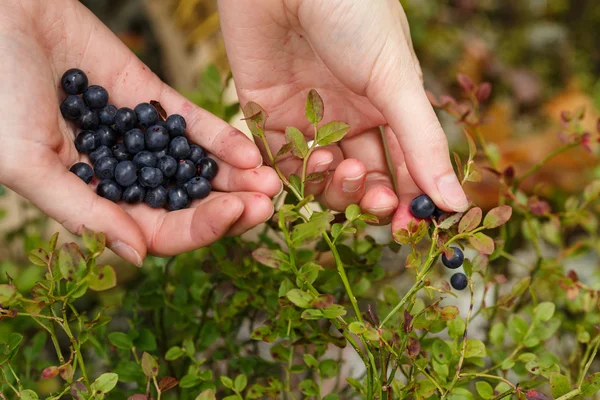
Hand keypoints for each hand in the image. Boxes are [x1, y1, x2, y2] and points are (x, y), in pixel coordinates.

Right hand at [0, 0, 280, 264]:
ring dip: (235, 176)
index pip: (158, 230)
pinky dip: (220, 137)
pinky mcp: (150, 99)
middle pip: (188, 203)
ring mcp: (140, 137)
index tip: (234, 215)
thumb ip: (81, 211)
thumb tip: (137, 257)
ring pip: (196, 166)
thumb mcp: (25, 161)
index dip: (199, 229)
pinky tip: (249, 149)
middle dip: (230, 206)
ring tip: (271, 179)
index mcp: (95, 200)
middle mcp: (124, 175)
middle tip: (270, 202)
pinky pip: (191, 123)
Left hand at [219, 0, 468, 230]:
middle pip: (359, 181)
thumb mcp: (396, 79)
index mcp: (386, 107)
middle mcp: (346, 118)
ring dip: (332, 185)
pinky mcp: (264, 116)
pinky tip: (303, 168)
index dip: (407, 202)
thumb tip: (455, 205)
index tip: (411, 228)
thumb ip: (422, 142)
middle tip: (375, 202)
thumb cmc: (353, 13)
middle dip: (368, 198)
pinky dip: (288, 176)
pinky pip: (277, 163)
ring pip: (319, 179)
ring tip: (338, 164)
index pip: (400, 170)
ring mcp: (305, 120)